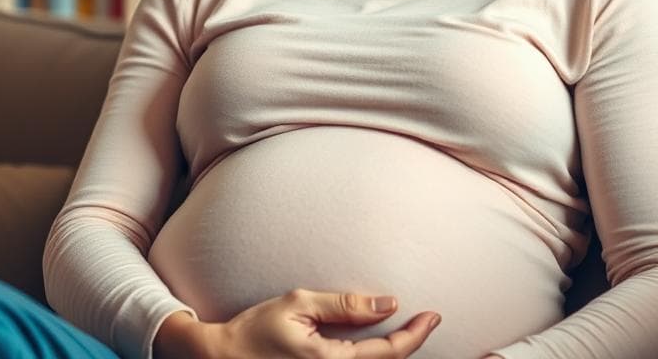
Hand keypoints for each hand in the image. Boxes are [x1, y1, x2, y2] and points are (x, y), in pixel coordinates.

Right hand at [165, 288, 441, 358]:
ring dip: (394, 354)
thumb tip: (389, 304)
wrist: (223, 358)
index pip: (390, 353)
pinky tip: (382, 346)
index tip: (434, 315)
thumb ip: (345, 305)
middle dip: (412, 345)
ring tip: (409, 332)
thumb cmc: (256, 328)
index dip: (416, 334)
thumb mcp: (298, 304)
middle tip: (428, 320)